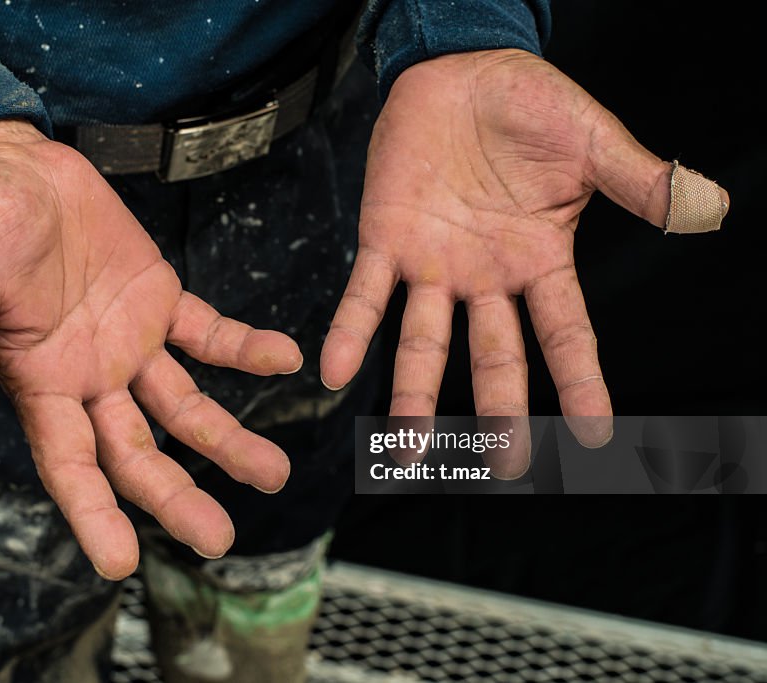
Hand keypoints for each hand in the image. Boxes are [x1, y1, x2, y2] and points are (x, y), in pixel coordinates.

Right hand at [0, 120, 300, 578]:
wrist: (12, 165)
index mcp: (39, 382)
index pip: (68, 463)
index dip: (93, 513)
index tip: (122, 563)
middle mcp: (89, 377)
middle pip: (136, 452)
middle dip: (176, 495)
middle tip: (220, 537)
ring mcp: (129, 343)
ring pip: (183, 406)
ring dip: (227, 438)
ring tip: (273, 472)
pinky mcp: (159, 300)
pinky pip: (208, 333)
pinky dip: (244, 348)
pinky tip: (284, 360)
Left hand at [320, 50, 727, 470]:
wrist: (459, 70)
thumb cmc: (529, 105)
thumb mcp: (591, 142)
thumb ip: (638, 180)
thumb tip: (707, 206)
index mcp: (540, 261)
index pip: (567, 333)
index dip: (581, 383)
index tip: (596, 435)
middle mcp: (486, 277)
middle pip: (495, 355)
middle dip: (497, 410)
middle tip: (502, 464)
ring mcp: (433, 265)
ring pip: (425, 342)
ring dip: (414, 395)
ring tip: (405, 451)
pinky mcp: (384, 240)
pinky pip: (365, 295)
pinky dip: (350, 332)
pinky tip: (334, 372)